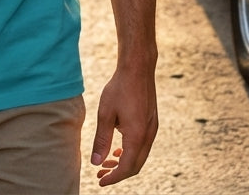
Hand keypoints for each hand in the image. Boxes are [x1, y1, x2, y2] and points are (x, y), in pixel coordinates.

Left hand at [90, 66, 157, 185]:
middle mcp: (148, 136)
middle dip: (118, 173)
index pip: (126, 168)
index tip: (100, 180)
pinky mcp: (152, 122)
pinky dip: (130, 152)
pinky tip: (118, 149)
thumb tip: (95, 162)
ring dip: (124, 162)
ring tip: (107, 162)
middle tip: (100, 173)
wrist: (138, 68)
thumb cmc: (119, 88)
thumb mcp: (105, 114)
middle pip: (135, 166)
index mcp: (137, 136)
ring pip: (140, 156)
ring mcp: (152, 129)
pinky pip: (142, 145)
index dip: (113, 177)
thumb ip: (101, 140)